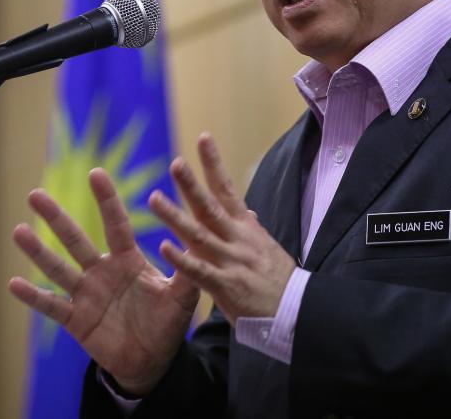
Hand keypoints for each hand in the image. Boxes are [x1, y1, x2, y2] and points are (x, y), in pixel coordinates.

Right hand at [8, 169, 198, 395]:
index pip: (115, 224)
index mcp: (127, 260)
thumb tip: (202, 239)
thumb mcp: (183, 296)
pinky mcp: (76, 319)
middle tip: (35, 194)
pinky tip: (13, 283)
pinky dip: (33, 296)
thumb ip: (189, 268)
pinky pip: (52, 306)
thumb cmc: (167, 323)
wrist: (152, 360)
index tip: (96, 173)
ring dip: (38, 251)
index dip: (106, 200)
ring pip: (58, 268)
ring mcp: (86, 294)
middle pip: (76, 240)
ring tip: (18, 230)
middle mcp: (101, 272)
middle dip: (56, 217)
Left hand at [150, 133, 296, 323]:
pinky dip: (182, 259)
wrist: (296, 313)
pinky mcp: (226, 287)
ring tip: (153, 198)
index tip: (203, 138)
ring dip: (175, 216)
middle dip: (191, 184)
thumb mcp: (268, 249)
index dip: (214, 164)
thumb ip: (251, 230)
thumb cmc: (280, 282)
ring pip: (199, 234)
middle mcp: (238, 240)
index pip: (228, 189)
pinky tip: (164, 247)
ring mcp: (232, 262)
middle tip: (175, 162)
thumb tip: (245, 212)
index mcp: (247, 229)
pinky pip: (200, 271)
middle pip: (210, 207)